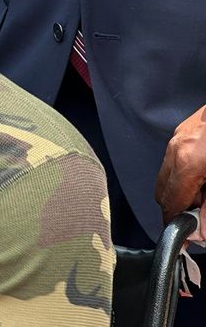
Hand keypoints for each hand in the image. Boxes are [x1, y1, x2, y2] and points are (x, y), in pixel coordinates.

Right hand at [156, 105, 205, 229]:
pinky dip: (186, 172)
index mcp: (186, 164)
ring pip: (168, 174)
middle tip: (202, 212)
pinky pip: (175, 158)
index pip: (170, 203)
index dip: (175, 222)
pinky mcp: (183, 130)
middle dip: (179, 206)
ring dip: (184, 189)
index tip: (184, 235)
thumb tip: (203, 233)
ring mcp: (177, 137)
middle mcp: (175, 149)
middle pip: (163, 191)